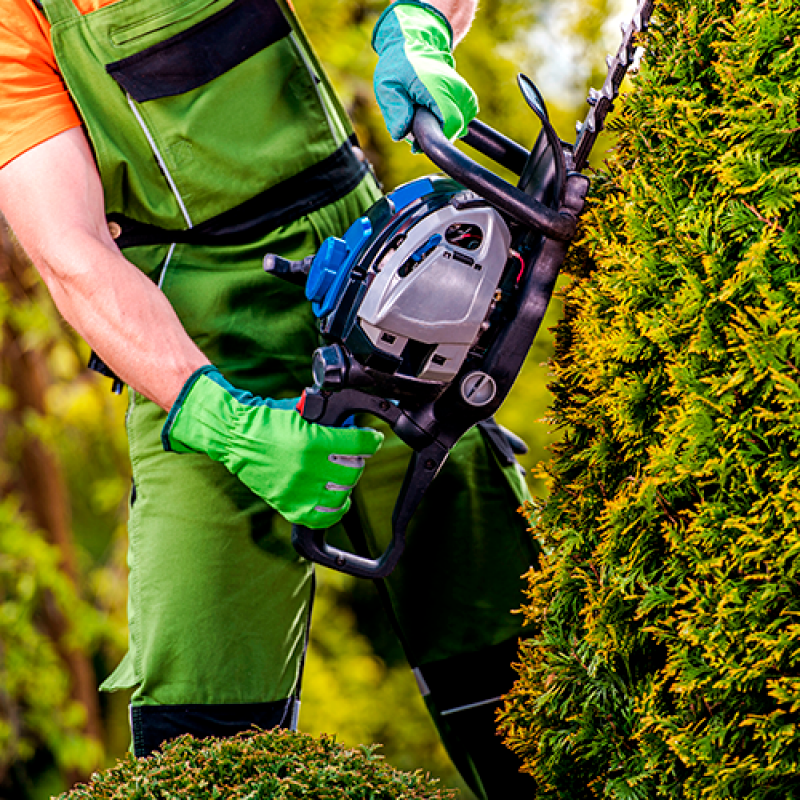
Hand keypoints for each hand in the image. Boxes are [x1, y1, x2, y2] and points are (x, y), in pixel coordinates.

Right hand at [162, 366, 382, 528]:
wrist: (236, 437)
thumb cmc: (270, 420)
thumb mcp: (304, 410)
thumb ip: (331, 419)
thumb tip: (357, 427)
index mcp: (313, 441)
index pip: (359, 445)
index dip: (371, 440)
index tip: (373, 438)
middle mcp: (308, 468)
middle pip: (354, 470)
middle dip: (357, 459)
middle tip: (352, 453)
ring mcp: (300, 491)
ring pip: (342, 493)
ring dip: (345, 481)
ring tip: (340, 472)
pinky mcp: (290, 507)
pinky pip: (324, 517)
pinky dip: (335, 508)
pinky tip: (337, 498)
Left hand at [372, 1, 478, 141]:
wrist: (416, 42)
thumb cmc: (399, 64)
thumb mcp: (386, 85)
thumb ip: (394, 110)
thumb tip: (401, 134)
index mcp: (438, 87)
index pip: (451, 123)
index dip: (436, 138)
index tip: (418, 142)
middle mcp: (457, 89)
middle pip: (456, 129)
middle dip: (436, 135)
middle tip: (414, 130)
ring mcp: (465, 93)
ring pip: (460, 127)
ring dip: (442, 129)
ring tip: (423, 118)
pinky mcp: (467, 97)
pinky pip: (462, 121)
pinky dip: (448, 123)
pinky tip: (433, 115)